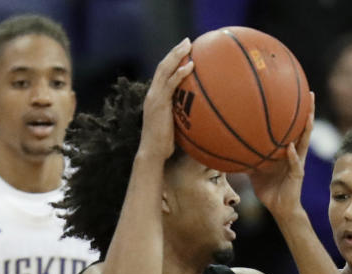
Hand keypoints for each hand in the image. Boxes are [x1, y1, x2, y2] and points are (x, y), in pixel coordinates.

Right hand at [139, 38, 193, 159]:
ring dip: (177, 56)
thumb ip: (182, 116)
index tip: (184, 51)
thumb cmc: (164, 145)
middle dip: (175, 52)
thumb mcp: (174, 126)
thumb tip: (199, 115)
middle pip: (163, 66)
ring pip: (164, 70)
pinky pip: (170, 85)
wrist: (152, 154)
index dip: (172, 60)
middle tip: (187, 41)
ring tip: (189, 46)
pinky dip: (180, 73)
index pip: (162, 73)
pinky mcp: (159, 104)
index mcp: (155, 97)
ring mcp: (155, 98)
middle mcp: (153, 94)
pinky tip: (191, 66)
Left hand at [248, 93, 314, 220]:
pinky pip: (296, 164)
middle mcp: (296, 154)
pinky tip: (289, 148)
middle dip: (308, 111)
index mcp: (287, 151)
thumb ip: (247, 158)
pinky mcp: (298, 175)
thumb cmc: (268, 190)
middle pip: (304, 129)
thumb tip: (228, 148)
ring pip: (305, 142)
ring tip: (309, 114)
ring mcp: (299, 163)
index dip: (296, 112)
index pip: (293, 128)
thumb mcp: (254, 171)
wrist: (280, 209)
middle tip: (309, 93)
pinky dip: (292, 156)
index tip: (296, 93)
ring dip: (307, 128)